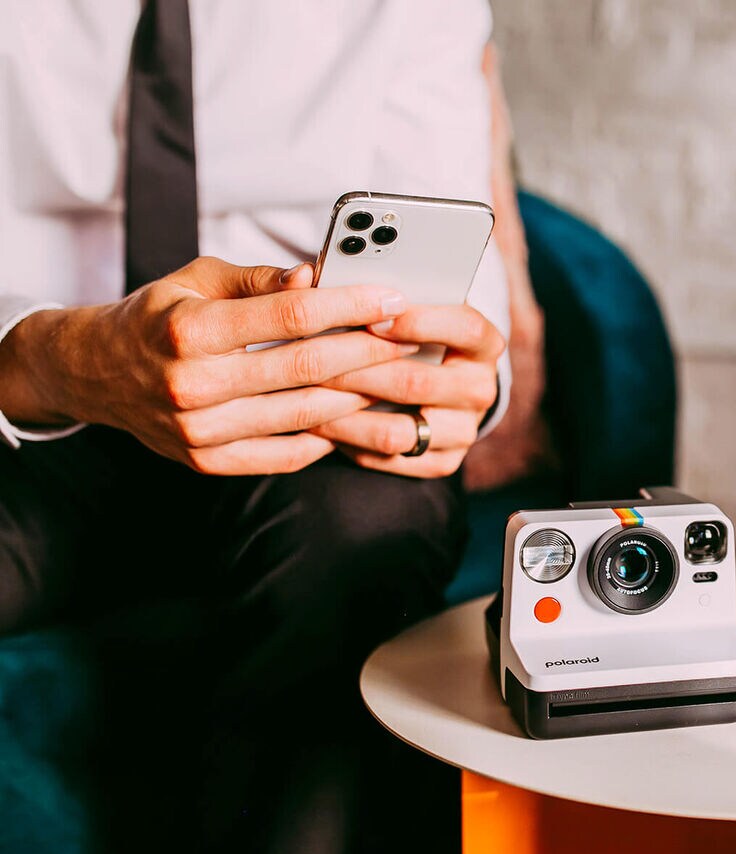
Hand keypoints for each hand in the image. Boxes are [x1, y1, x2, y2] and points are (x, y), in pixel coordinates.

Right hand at [7, 257, 414, 473]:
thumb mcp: (198, 280)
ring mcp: (198, 430)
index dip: (350, 305)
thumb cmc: (158, 316)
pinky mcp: (206, 461)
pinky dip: (326, 436)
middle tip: (408, 339)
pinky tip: (354, 415)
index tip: (390, 298)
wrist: (93, 372)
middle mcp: (191, 384)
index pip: (291, 315)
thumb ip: (261, 280)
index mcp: (189, 329)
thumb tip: (317, 275)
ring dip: (359, 396)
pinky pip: (284, 454)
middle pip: (305, 367)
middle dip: (368, 351)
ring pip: (303, 415)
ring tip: (394, 377)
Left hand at [311, 305, 505, 477]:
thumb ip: (369, 294)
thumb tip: (300, 277)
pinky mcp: (444, 461)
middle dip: (358, 370)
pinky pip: (391, 459)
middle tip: (312, 360)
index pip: (464, 327)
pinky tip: (324, 423)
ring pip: (398, 431)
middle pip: (417, 382)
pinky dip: (351, 443)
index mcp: (484, 343)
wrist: (442, 389)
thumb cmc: (414, 336)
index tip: (371, 317)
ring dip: (346, 414)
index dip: (418, 322)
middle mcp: (480, 388)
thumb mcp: (408, 310)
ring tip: (307, 397)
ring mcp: (463, 429)